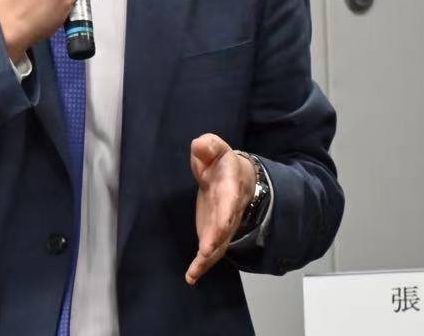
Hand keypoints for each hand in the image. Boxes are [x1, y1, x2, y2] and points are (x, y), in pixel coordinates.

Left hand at [185, 134, 254, 283]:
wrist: (233, 175)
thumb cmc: (221, 162)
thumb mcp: (214, 147)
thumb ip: (208, 146)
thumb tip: (200, 146)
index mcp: (230, 188)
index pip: (230, 201)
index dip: (227, 213)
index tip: (224, 223)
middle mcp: (229, 211)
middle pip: (225, 228)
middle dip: (216, 240)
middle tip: (205, 252)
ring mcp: (222, 225)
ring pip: (218, 245)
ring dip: (207, 258)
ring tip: (195, 272)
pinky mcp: (212, 233)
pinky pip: (209, 251)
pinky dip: (201, 265)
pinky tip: (191, 278)